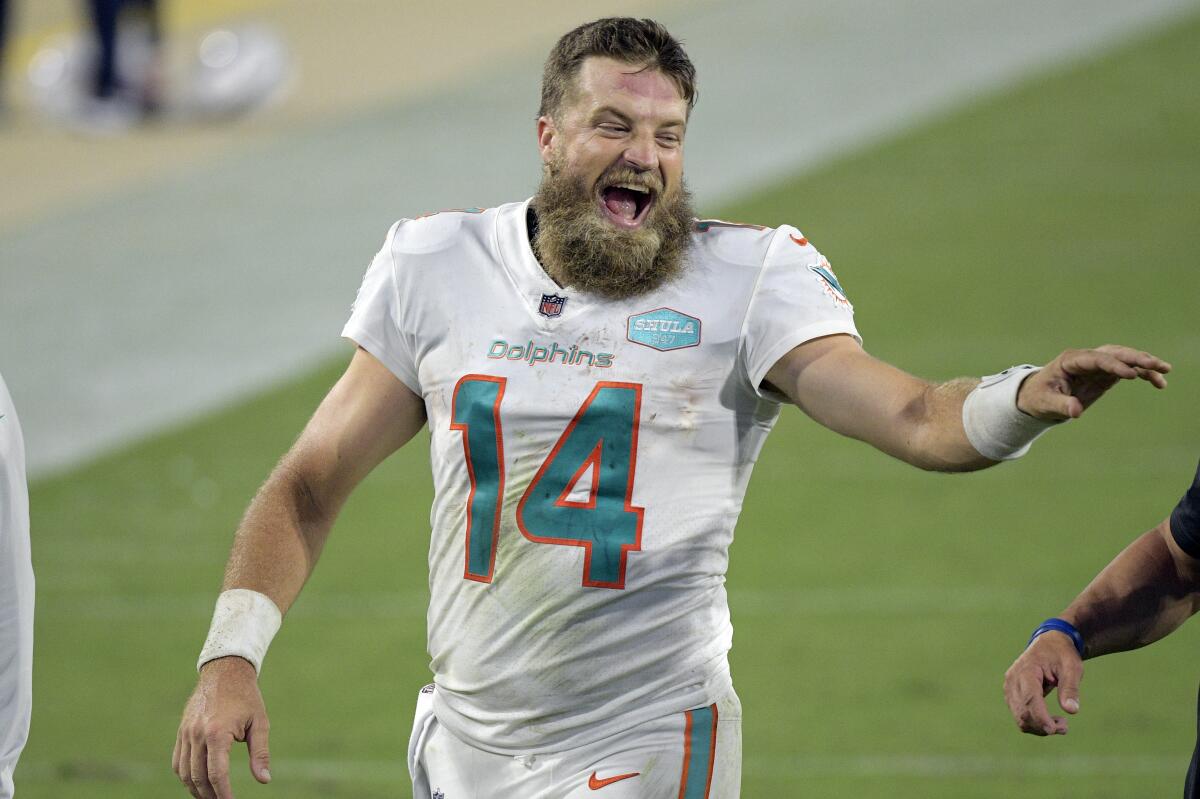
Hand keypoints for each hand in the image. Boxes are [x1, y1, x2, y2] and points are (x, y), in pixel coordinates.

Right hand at [173, 657, 271, 797]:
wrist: (225, 672)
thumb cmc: (246, 698)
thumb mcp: (260, 723)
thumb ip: (260, 753)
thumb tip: (264, 780)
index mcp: (217, 733)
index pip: (217, 773)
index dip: (223, 793)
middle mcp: (197, 734)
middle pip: (198, 776)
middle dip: (209, 795)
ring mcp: (186, 733)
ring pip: (184, 772)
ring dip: (196, 789)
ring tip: (210, 797)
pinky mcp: (181, 732)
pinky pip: (178, 761)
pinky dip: (186, 775)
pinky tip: (198, 782)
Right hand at [1003, 631, 1081, 735]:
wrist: (1048, 644)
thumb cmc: (1061, 654)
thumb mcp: (1072, 667)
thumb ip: (1070, 688)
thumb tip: (1071, 710)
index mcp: (1026, 671)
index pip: (1030, 699)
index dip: (1040, 717)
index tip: (1053, 730)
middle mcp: (1013, 680)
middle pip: (1023, 712)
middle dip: (1043, 726)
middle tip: (1065, 727)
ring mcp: (1010, 688)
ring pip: (1020, 718)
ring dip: (1039, 727)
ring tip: (1061, 724)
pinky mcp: (1012, 695)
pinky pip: (1020, 716)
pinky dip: (1035, 723)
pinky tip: (1050, 720)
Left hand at [1017, 345, 1169, 420]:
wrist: (1038, 396)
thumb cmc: (1038, 397)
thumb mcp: (1046, 403)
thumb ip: (1061, 405)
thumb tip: (1076, 411)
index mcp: (1071, 360)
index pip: (1096, 359)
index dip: (1113, 365)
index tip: (1130, 375)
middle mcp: (1087, 358)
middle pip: (1114, 353)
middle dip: (1135, 358)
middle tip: (1156, 365)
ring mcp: (1097, 365)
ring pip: (1124, 358)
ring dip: (1145, 363)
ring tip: (1165, 371)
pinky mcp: (1105, 374)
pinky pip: (1128, 370)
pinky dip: (1143, 374)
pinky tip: (1159, 383)